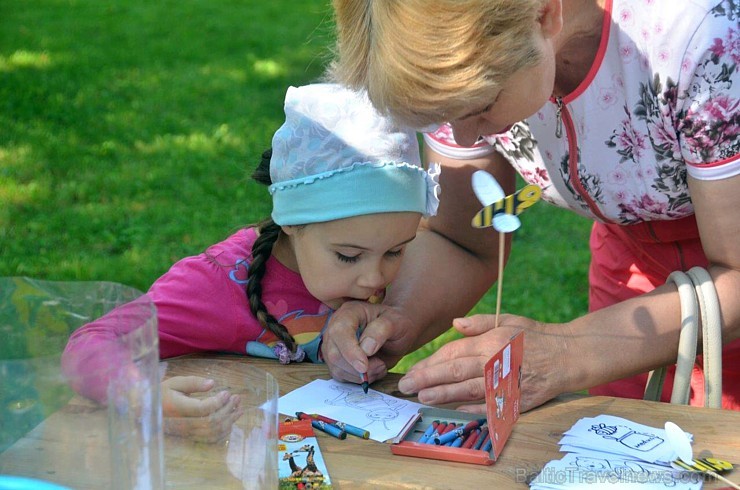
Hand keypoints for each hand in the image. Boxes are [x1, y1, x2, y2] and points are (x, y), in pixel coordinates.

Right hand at [161, 376, 242, 442]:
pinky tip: (230, 421)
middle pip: (211, 422)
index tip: (227, 393)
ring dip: (229, 421)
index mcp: (178, 408)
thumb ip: (193, 382)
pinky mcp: (190, 437)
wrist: (147, 412)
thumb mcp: (175, 383)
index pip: (202, 409)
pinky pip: (209, 439)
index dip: (218, 402)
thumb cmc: (163, 394)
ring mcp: (187, 433)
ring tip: (238, 409)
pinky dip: (223, 432)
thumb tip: (212, 384)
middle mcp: (183, 423)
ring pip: (212, 433)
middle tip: (237, 398)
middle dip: (228, 410)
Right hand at [321, 301, 417, 384]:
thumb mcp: (395, 322)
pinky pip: (340, 375)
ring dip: (360, 375)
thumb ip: (380, 331)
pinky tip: (373, 371)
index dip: (350, 351)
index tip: (364, 366)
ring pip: (336, 368)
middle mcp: (335, 327)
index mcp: (349, 312)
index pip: (339, 332)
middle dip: (357, 367)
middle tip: (381, 365)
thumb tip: (365, 349)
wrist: (396, 332)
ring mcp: (333, 345)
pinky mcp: (336, 360)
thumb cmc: (395, 323)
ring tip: (380, 366)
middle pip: (334, 354)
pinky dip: (357, 379)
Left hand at [398, 313, 570, 411]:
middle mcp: (495, 362)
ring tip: (423, 398)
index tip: (414, 370)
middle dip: (427, 380)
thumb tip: (454, 324)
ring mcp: (505, 383)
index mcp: (490, 341)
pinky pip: (488, 406)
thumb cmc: (535, 336)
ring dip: (442, 395)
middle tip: (407, 387)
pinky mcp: (516, 400)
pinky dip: (470, 408)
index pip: (453, 353)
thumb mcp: (508, 320)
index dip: (431, 363)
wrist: (569, 356)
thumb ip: (479, 322)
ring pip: (467, 391)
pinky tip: (453, 409)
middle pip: (454, 373)